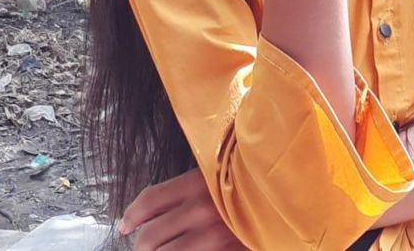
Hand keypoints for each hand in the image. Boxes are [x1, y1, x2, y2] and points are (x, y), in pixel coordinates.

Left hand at [117, 168, 246, 249]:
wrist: (289, 197)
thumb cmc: (252, 179)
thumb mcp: (222, 171)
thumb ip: (195, 183)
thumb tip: (160, 204)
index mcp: (199, 182)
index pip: (151, 200)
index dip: (131, 214)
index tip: (125, 224)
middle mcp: (201, 210)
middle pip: (151, 236)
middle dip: (140, 244)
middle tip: (138, 246)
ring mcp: (213, 237)